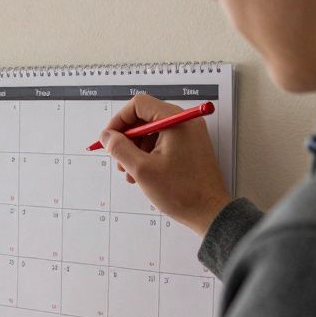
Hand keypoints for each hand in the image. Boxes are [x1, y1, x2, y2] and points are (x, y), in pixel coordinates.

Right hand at [101, 94, 231, 236]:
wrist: (209, 212)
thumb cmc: (181, 191)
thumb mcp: (142, 169)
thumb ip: (119, 148)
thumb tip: (106, 136)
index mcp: (175, 121)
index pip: (139, 105)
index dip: (119, 120)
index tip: (109, 139)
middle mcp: (184, 122)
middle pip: (145, 118)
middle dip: (127, 138)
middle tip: (119, 160)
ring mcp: (189, 134)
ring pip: (151, 132)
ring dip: (136, 150)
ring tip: (130, 173)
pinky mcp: (190, 146)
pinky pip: (162, 142)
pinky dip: (148, 154)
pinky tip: (143, 174)